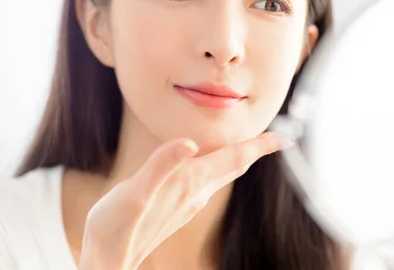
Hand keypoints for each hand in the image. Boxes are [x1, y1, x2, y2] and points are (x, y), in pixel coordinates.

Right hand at [78, 131, 292, 269]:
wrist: (108, 261)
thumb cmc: (116, 228)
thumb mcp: (135, 194)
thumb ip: (161, 166)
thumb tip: (189, 144)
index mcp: (188, 183)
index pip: (233, 160)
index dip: (259, 146)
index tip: (285, 136)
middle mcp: (194, 193)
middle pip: (233, 167)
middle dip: (255, 150)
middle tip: (276, 137)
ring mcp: (187, 202)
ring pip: (222, 175)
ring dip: (238, 158)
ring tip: (249, 145)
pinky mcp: (177, 207)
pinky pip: (207, 181)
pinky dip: (218, 167)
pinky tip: (210, 164)